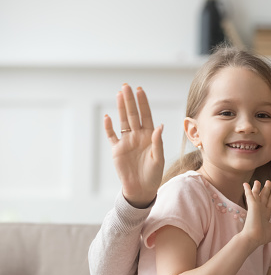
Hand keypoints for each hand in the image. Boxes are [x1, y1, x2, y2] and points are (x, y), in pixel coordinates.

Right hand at [104, 84, 164, 207]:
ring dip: (120, 108)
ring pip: (122, 121)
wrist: (141, 189)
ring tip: (119, 94)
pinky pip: (112, 136)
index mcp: (150, 136)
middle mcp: (138, 136)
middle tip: (126, 86)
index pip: (146, 115)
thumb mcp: (158, 159)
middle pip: (132, 114)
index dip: (143, 103)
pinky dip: (109, 127)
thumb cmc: (153, 174)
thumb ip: (158, 142)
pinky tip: (108, 117)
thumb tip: (159, 126)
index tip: (140, 90)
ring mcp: (126, 141)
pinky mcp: (117, 150)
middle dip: (130, 100)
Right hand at [241, 180, 270, 248]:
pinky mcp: (251, 205)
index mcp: (266, 214)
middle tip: (268, 181)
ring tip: (257, 181)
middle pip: (264, 196)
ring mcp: (255, 207)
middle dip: (266, 189)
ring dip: (257, 187)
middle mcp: (260, 209)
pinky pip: (249, 195)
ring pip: (256, 194)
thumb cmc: (263, 236)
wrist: (253, 237)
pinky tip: (246, 184)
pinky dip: (247, 189)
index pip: (270, 202)